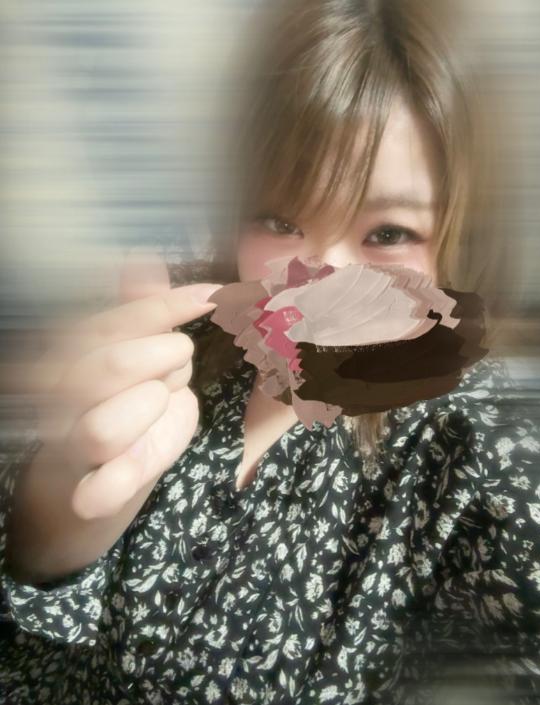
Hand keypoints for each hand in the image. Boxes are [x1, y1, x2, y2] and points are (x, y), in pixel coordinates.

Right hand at [30, 251, 221, 519]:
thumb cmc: (130, 402)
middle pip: (113, 366)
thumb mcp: (139, 353)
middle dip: (165, 362)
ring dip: (149, 412)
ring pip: (103, 427)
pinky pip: (97, 490)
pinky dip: (110, 487)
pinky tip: (112, 486)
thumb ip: (141, 312)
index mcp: (80, 349)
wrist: (94, 472)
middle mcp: (66, 392)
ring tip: (160, 402)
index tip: (215, 295)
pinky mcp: (90, 488)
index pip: (124, 319)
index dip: (171, 305)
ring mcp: (75, 441)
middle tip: (177, 369)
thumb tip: (141, 260)